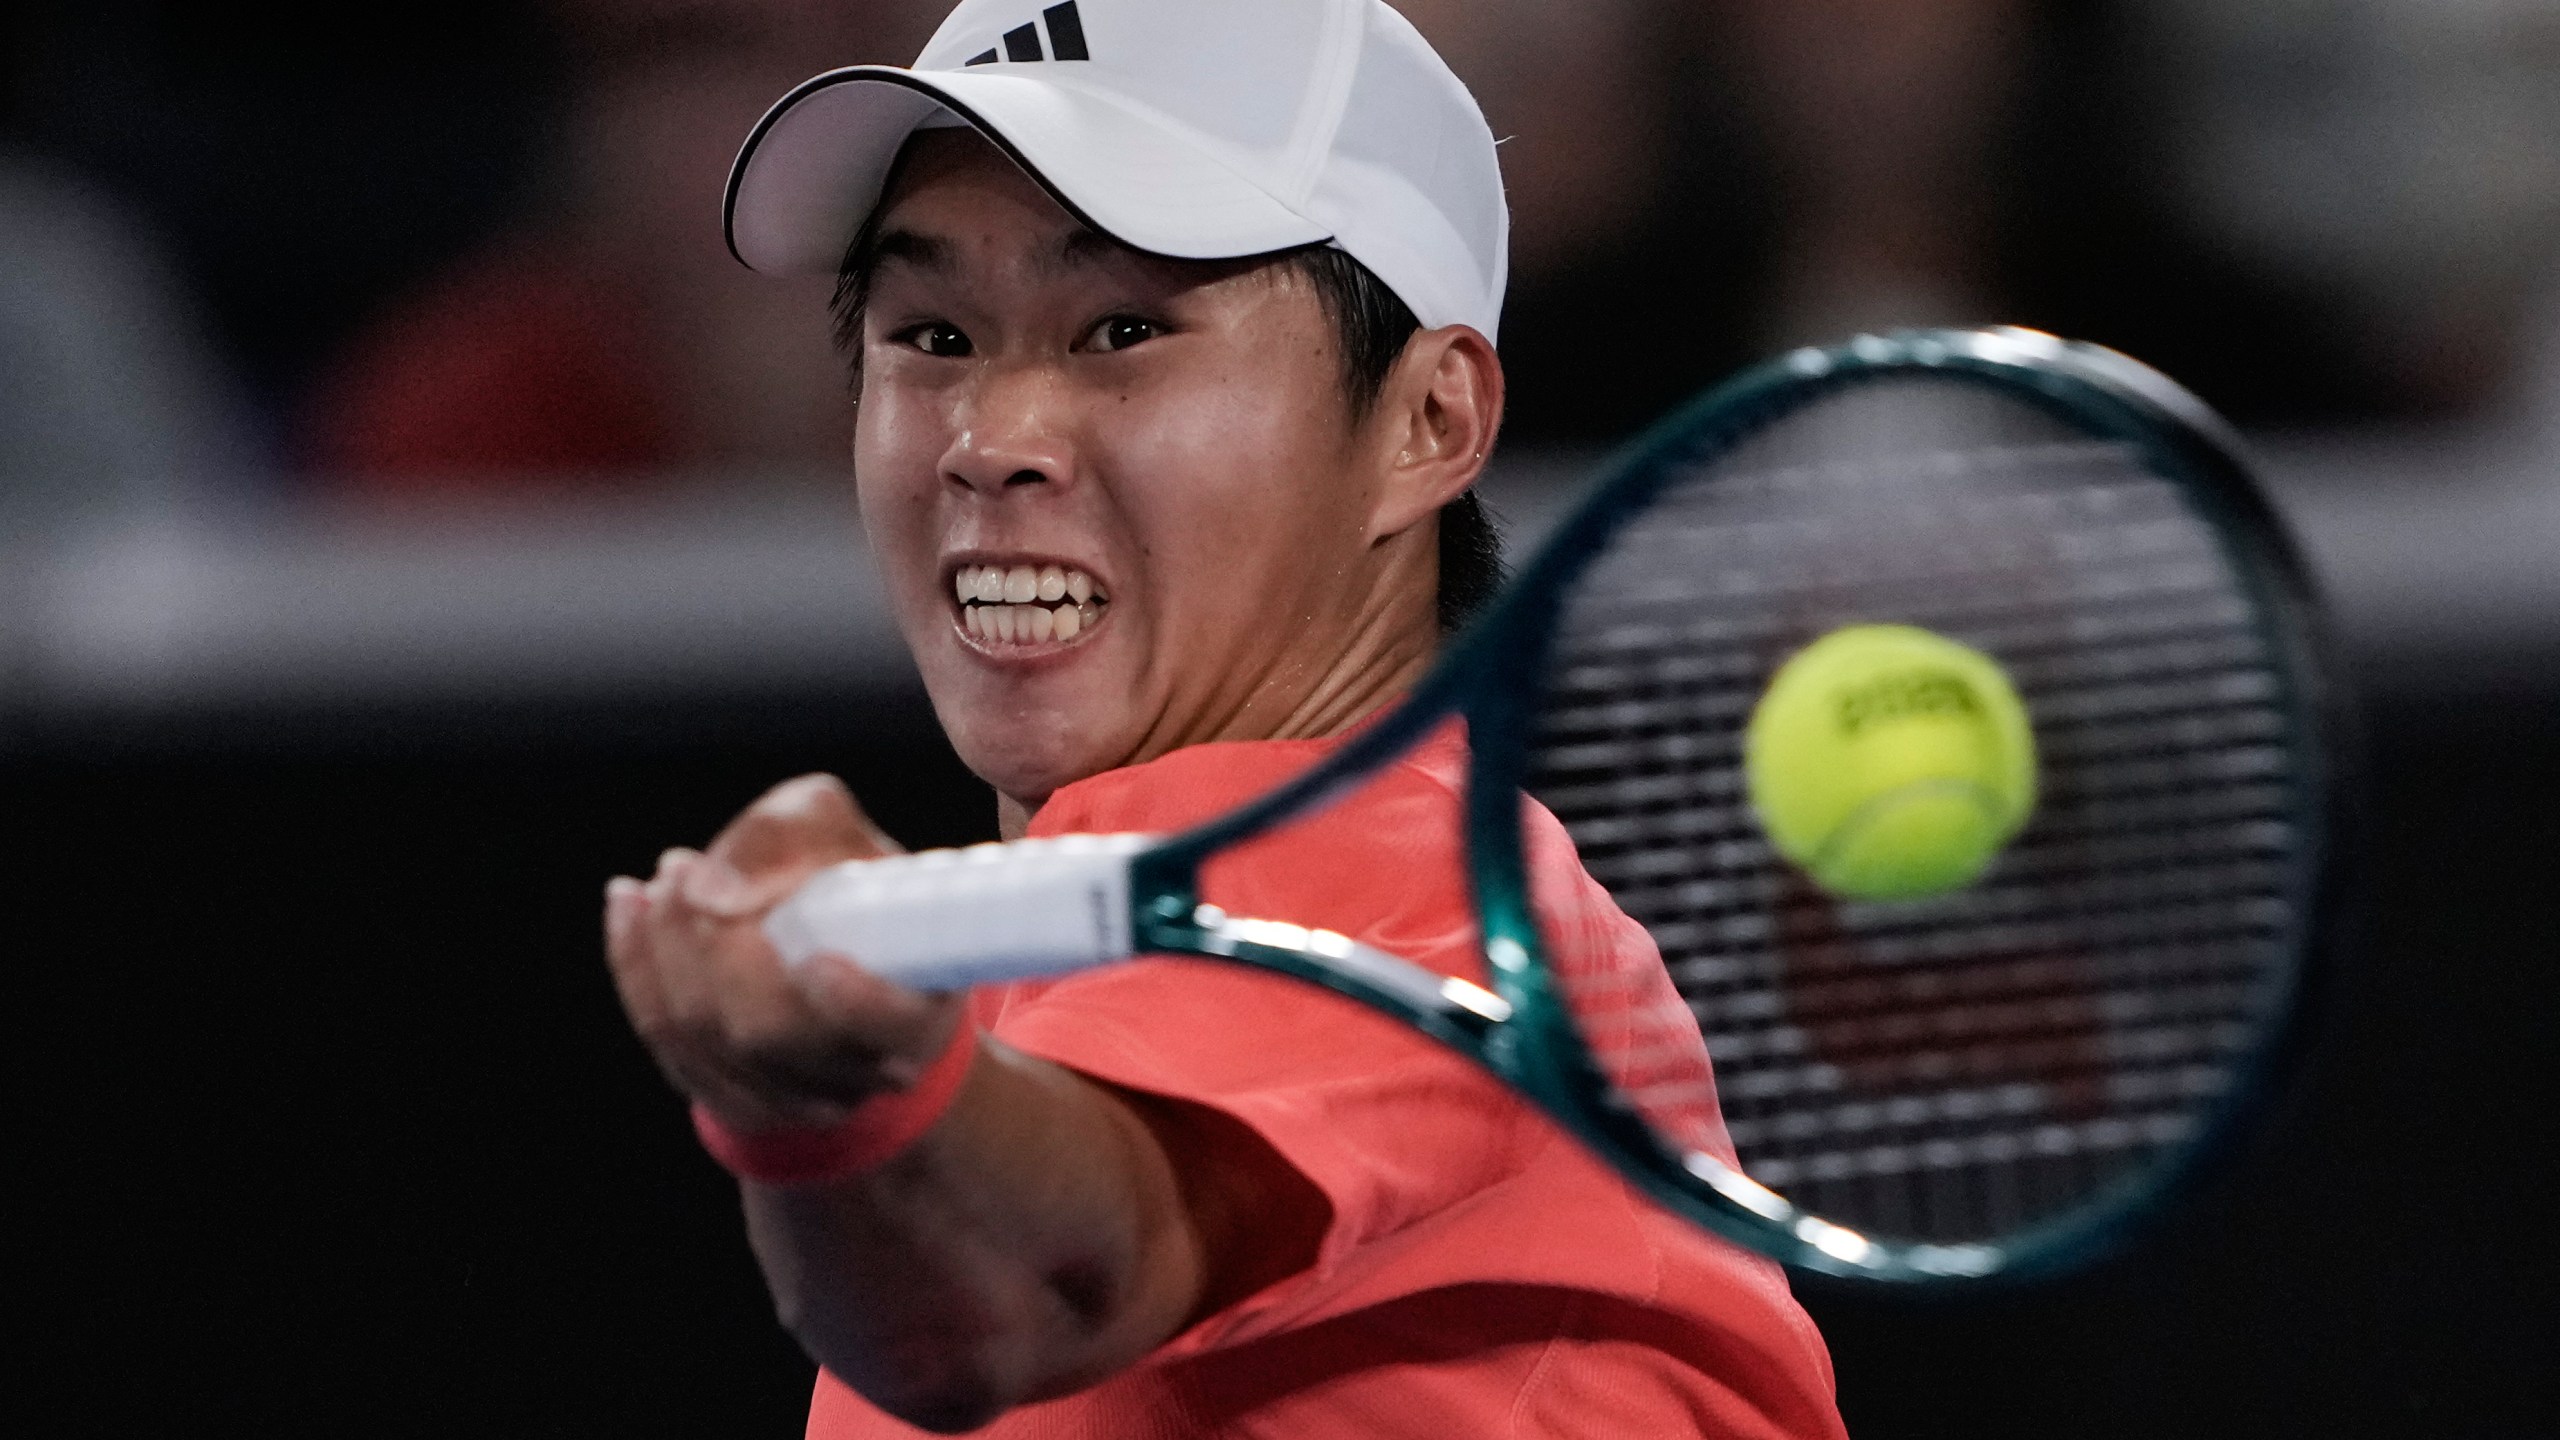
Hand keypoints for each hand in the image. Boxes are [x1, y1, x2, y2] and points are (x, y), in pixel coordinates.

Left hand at [603, 774, 967, 1132]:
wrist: (850, 951)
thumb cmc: (853, 885)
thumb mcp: (842, 837)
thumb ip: (793, 834)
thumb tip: (712, 888)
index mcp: (920, 1014)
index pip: (893, 1028)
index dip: (857, 1003)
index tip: (819, 957)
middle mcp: (865, 1073)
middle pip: (770, 1032)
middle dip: (714, 949)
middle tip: (687, 870)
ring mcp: (798, 1102)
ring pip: (706, 1039)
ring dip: (667, 948)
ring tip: (666, 879)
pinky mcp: (737, 1100)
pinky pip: (668, 1042)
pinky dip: (637, 967)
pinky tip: (628, 903)